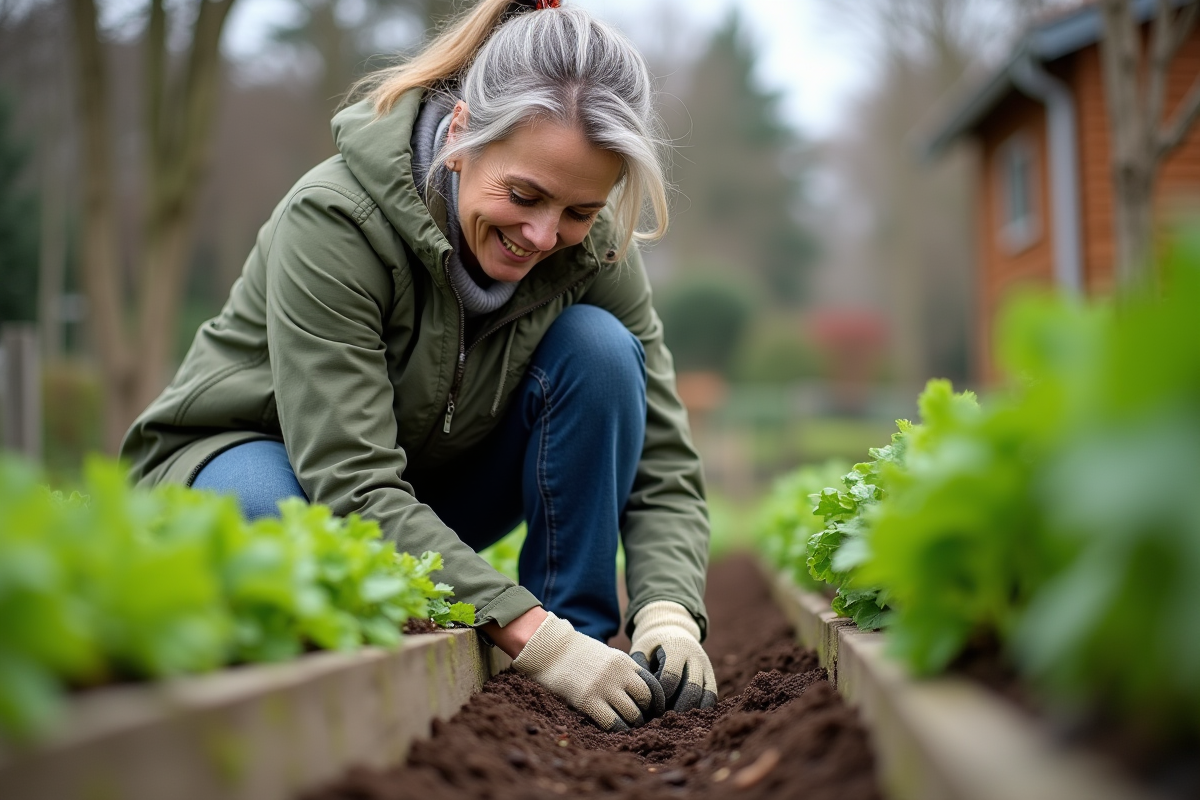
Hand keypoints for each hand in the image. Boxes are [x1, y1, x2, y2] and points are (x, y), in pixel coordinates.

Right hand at [511, 612, 665, 731]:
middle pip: (646, 701)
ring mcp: (604, 687)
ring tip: (624, 727)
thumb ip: (621, 671)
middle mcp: (618, 674)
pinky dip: (616, 730)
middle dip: (644, 714)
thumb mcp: (605, 656)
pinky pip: (612, 723)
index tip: (651, 711)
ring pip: (632, 714)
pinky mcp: (588, 700)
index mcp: (624, 662)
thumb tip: (634, 693)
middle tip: (637, 721)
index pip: (653, 684)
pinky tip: (611, 730)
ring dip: (630, 724)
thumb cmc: (574, 654)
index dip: (655, 701)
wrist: (548, 649)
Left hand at [630, 601, 716, 712]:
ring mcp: (706, 666)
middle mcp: (695, 657)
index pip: (671, 677)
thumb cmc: (652, 643)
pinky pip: (712, 696)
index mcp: (676, 648)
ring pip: (705, 694)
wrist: (674, 629)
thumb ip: (640, 668)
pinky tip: (686, 716)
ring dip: (690, 710)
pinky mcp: (711, 676)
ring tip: (674, 720)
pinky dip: (701, 709)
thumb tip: (642, 694)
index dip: (661, 695)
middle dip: (678, 708)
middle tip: (663, 720)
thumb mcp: (642, 648)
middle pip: (692, 689)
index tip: (650, 706)